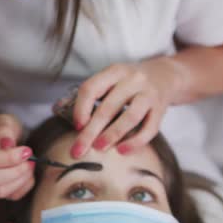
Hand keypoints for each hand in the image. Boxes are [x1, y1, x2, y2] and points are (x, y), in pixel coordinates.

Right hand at [0, 114, 34, 199]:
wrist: (2, 139)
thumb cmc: (1, 128)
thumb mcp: (3, 121)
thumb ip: (3, 130)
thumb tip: (7, 145)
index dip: (7, 158)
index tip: (26, 150)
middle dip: (15, 170)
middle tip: (30, 159)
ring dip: (20, 179)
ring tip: (30, 164)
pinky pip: (10, 196)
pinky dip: (24, 186)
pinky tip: (28, 173)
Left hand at [70, 57, 185, 157]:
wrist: (165, 76)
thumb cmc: (128, 83)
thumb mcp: (109, 80)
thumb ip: (87, 95)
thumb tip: (57, 109)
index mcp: (114, 71)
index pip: (92, 88)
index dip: (81, 108)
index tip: (76, 126)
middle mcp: (133, 79)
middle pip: (108, 107)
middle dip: (91, 131)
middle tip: (78, 150)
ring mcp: (149, 94)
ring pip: (130, 116)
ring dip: (112, 135)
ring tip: (99, 149)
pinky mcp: (161, 109)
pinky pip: (149, 128)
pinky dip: (135, 142)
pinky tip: (122, 151)